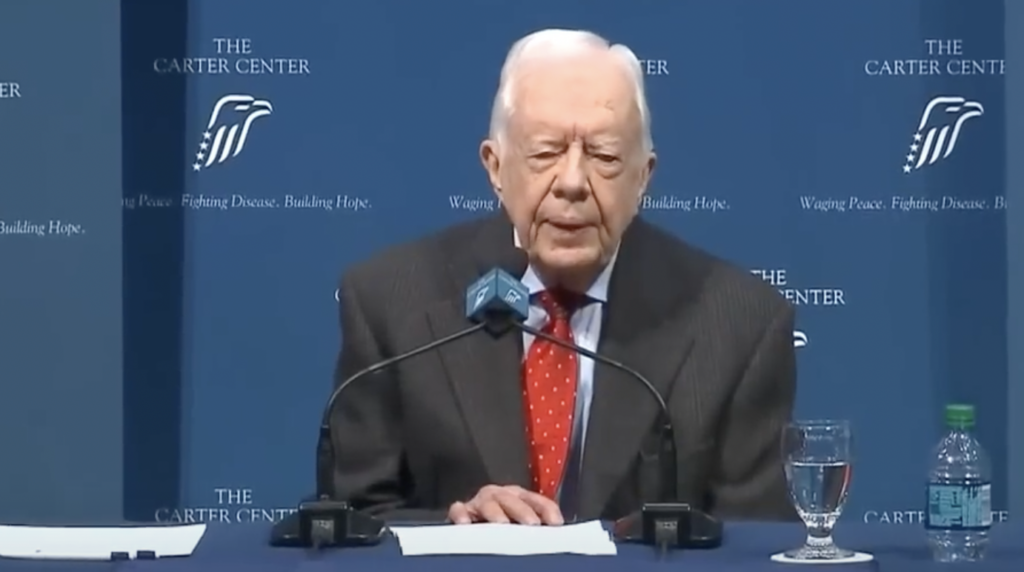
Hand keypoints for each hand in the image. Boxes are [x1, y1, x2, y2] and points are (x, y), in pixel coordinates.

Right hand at [448, 485, 563, 524]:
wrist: (475, 532)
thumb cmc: (506, 531)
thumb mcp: (522, 526)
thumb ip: (535, 529)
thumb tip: (554, 533)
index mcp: (519, 497)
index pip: (537, 500)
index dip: (547, 509)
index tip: (556, 524)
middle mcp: (500, 496)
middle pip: (512, 498)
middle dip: (523, 511)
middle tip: (532, 524)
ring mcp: (479, 503)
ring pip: (488, 503)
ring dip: (496, 512)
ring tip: (502, 523)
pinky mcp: (461, 513)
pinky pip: (459, 510)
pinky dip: (462, 514)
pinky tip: (466, 524)